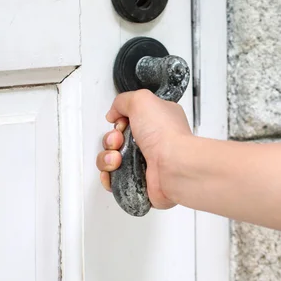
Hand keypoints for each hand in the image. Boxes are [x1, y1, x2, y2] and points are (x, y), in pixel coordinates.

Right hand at [96, 89, 191, 208]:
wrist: (173, 166)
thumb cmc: (165, 135)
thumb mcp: (142, 100)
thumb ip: (123, 101)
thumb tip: (114, 113)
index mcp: (157, 120)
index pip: (130, 118)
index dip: (119, 120)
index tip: (120, 122)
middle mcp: (152, 141)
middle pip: (118, 139)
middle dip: (111, 139)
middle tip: (118, 141)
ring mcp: (145, 161)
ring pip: (113, 158)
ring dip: (107, 157)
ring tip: (117, 159)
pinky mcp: (139, 180)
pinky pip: (115, 178)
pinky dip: (109, 175)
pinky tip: (114, 170)